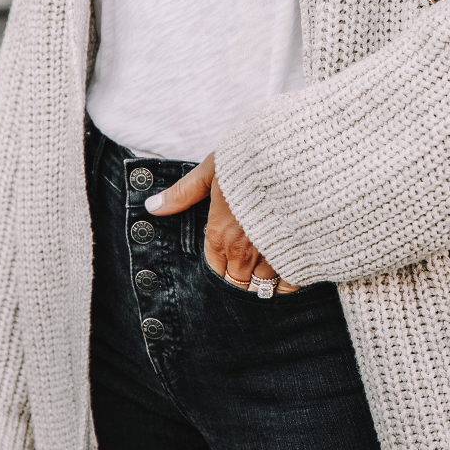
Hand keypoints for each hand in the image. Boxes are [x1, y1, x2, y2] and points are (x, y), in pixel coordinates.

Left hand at [145, 153, 298, 292]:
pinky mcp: (296, 257)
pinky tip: (289, 269)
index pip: (215, 271)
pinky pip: (289, 285)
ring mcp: (271, 259)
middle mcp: (243, 255)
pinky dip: (287, 282)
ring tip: (267, 272)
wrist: (294, 161)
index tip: (228, 260)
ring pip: (262, 288)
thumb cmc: (250, 162)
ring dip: (262, 283)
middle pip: (237, 284)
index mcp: (220, 237)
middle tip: (247, 269)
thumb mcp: (212, 171)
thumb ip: (183, 193)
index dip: (221, 268)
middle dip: (240, 280)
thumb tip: (152, 207)